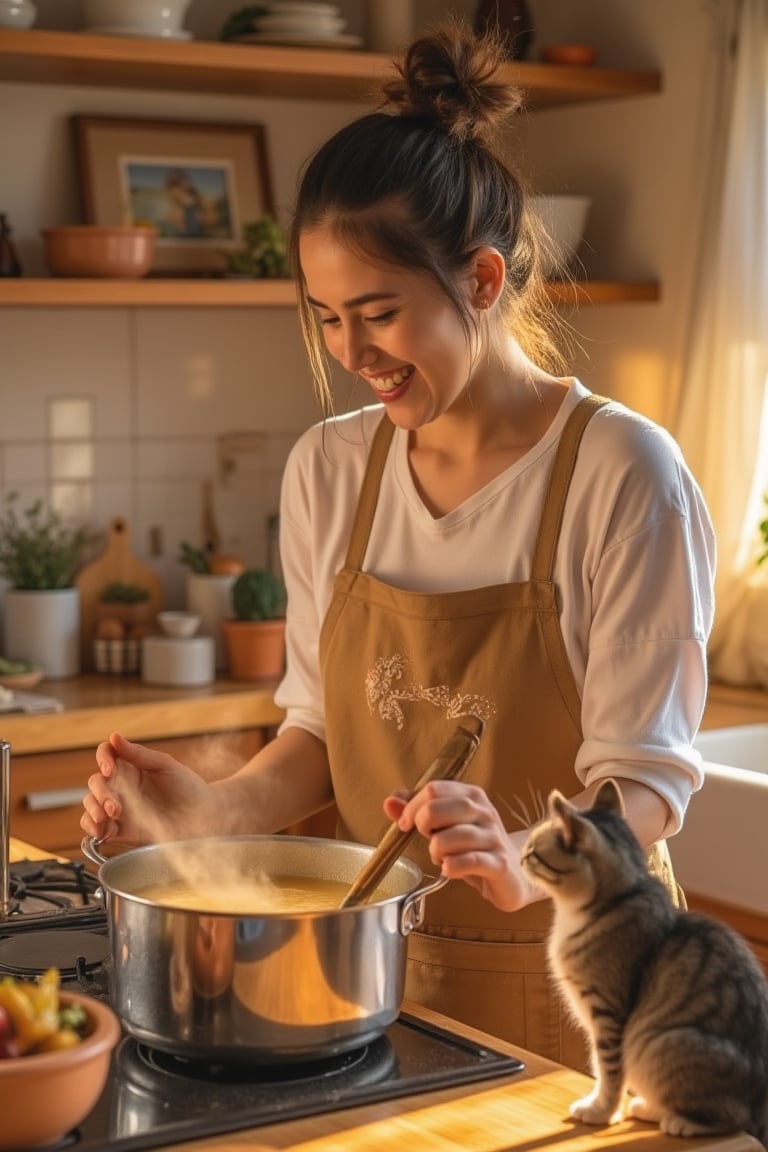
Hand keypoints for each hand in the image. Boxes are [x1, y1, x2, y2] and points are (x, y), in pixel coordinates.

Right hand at [80, 731, 212, 845]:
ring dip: (94, 811)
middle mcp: (122, 786)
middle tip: (116, 806)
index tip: (110, 769)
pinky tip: (104, 831)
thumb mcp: (165, 765)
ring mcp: (119, 808)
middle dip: (101, 793)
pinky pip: (96, 828)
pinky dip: (93, 829)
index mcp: (131, 766)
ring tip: (109, 818)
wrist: (204, 818)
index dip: (103, 759)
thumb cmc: (189, 787)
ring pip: (91, 805)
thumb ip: (139, 753)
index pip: (106, 755)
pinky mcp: (121, 830)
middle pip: (95, 782)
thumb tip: (114, 737)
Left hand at [383, 781, 540, 911]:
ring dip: (437, 849)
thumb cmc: (474, 847)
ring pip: (455, 836)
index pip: (434, 789)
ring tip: (438, 857)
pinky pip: (471, 861)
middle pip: (440, 807)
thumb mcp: (446, 825)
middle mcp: (484, 812)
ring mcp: (494, 837)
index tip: (405, 825)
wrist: (513, 874)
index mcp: (471, 796)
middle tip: (425, 839)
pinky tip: (447, 869)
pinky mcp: (500, 863)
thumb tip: (389, 802)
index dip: (412, 807)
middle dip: (422, 825)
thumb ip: (417, 811)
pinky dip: (453, 866)